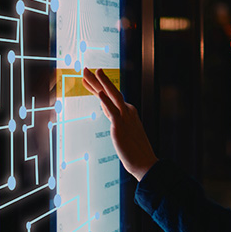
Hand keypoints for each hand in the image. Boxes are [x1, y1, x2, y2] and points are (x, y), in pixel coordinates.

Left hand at [81, 67, 157, 181]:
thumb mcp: (122, 129)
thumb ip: (115, 117)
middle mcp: (127, 110)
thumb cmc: (134, 149)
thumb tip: (106, 108)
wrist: (145, 162)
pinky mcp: (120, 126)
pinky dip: (106, 100)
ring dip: (101, 82)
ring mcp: (124, 117)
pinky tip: (100, 92)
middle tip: (85, 69)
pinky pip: (112, 111)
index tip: (88, 79)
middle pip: (110, 91)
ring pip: (112, 95)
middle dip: (97, 79)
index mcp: (128, 111)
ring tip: (92, 71)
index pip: (110, 96)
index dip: (97, 87)